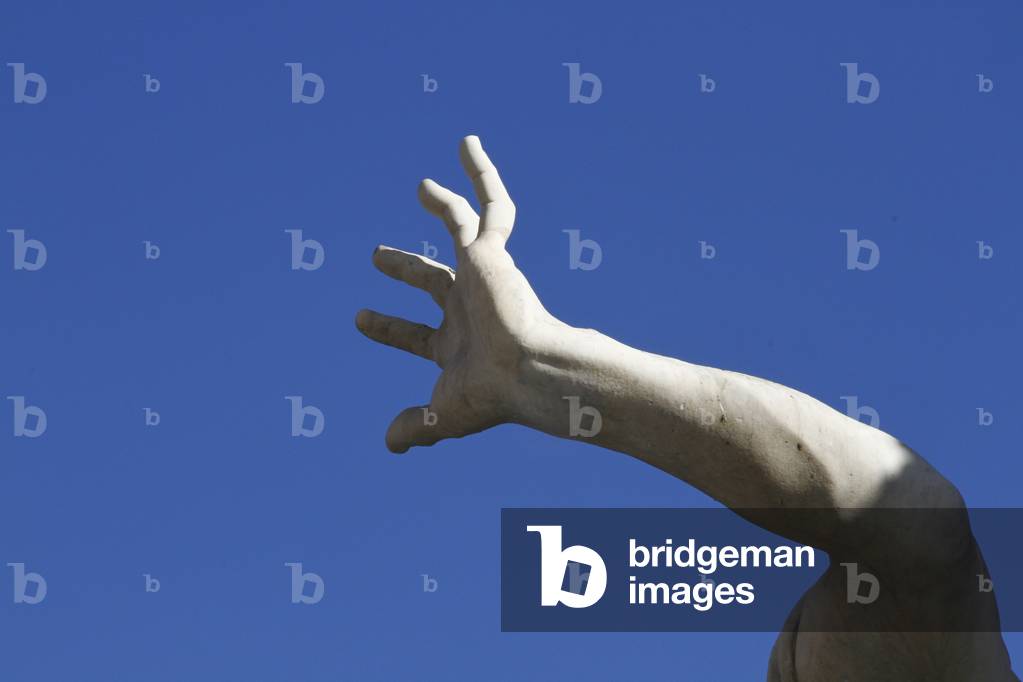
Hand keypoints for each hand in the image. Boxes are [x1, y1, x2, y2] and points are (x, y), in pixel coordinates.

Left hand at [357, 136, 560, 452]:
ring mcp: (483, 277)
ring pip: (463, 231)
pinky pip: (491, 205)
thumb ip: (415, 428)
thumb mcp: (442, 414)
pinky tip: (466, 144)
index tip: (359, 318)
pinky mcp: (494, 253)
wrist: (528, 371)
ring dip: (444, 207)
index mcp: (456, 344)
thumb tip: (389, 445)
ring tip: (420, 186)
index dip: (386, 327)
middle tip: (377, 255)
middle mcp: (469, 306)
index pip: (415, 334)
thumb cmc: (491, 396)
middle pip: (431, 279)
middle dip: (405, 269)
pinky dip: (481, 174)